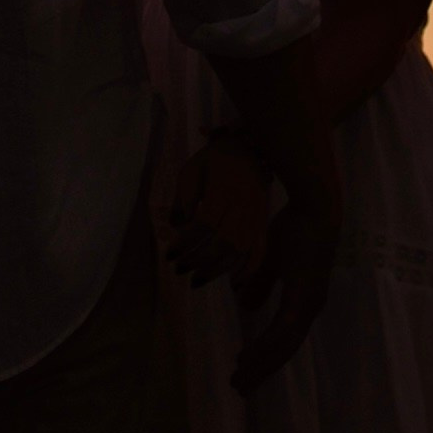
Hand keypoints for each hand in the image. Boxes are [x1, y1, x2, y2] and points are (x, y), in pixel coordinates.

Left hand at [168, 136, 269, 287]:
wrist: (249, 148)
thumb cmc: (214, 160)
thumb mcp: (191, 171)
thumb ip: (183, 199)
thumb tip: (175, 226)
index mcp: (222, 191)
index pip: (203, 225)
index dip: (186, 243)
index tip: (169, 254)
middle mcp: (242, 206)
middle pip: (222, 242)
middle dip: (198, 261)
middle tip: (179, 270)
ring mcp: (256, 216)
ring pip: (240, 250)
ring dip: (218, 270)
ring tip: (197, 281)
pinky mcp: (263, 222)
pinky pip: (260, 250)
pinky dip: (249, 269)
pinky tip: (235, 284)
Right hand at [228, 195, 337, 394]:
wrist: (313, 208)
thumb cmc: (295, 227)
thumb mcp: (270, 258)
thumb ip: (260, 282)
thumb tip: (246, 304)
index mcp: (303, 300)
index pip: (284, 338)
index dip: (266, 355)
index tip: (244, 368)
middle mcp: (309, 308)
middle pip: (284, 350)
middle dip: (261, 370)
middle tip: (239, 387)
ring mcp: (309, 305)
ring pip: (283, 347)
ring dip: (260, 364)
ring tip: (239, 379)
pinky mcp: (304, 298)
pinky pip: (282, 332)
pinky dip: (264, 347)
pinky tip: (247, 357)